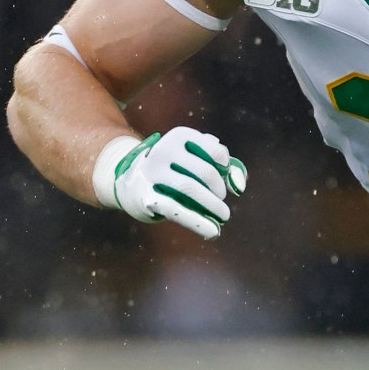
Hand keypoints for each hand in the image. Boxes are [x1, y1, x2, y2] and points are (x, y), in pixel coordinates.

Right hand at [92, 127, 246, 239]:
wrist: (129, 181)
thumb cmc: (171, 169)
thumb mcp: (191, 158)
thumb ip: (220, 165)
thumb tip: (240, 183)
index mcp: (179, 137)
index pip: (215, 150)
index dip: (226, 168)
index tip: (224, 179)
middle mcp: (163, 150)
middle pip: (205, 172)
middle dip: (219, 190)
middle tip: (221, 199)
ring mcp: (153, 173)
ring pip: (191, 189)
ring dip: (213, 206)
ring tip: (223, 216)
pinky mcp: (147, 197)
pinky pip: (177, 210)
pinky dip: (199, 222)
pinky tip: (213, 232)